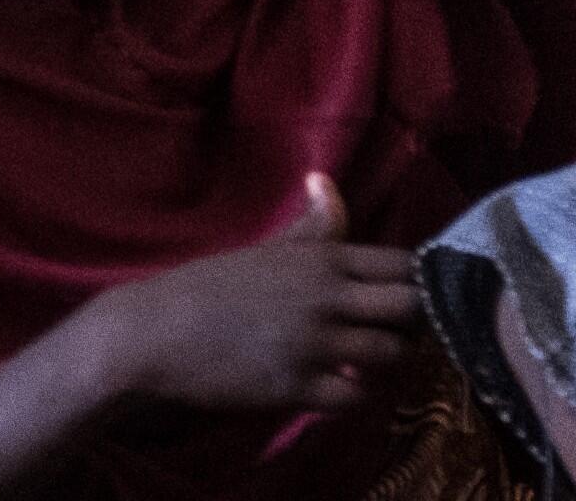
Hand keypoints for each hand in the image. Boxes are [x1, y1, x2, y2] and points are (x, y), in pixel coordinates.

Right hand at [90, 176, 418, 415]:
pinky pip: (353, 395)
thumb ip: (311, 224)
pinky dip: (358, 394)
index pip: (405, 266)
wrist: (155, 334)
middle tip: (402, 333)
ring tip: (375, 363)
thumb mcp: (268, 248)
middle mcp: (327, 297)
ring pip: (390, 353)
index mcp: (325, 258)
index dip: (420, 282)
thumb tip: (325, 181)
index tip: (413, 296)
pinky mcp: (293, 385)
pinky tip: (345, 387)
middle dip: (416, 323)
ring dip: (390, 361)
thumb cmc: (209, 287)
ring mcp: (313, 343)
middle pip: (411, 308)